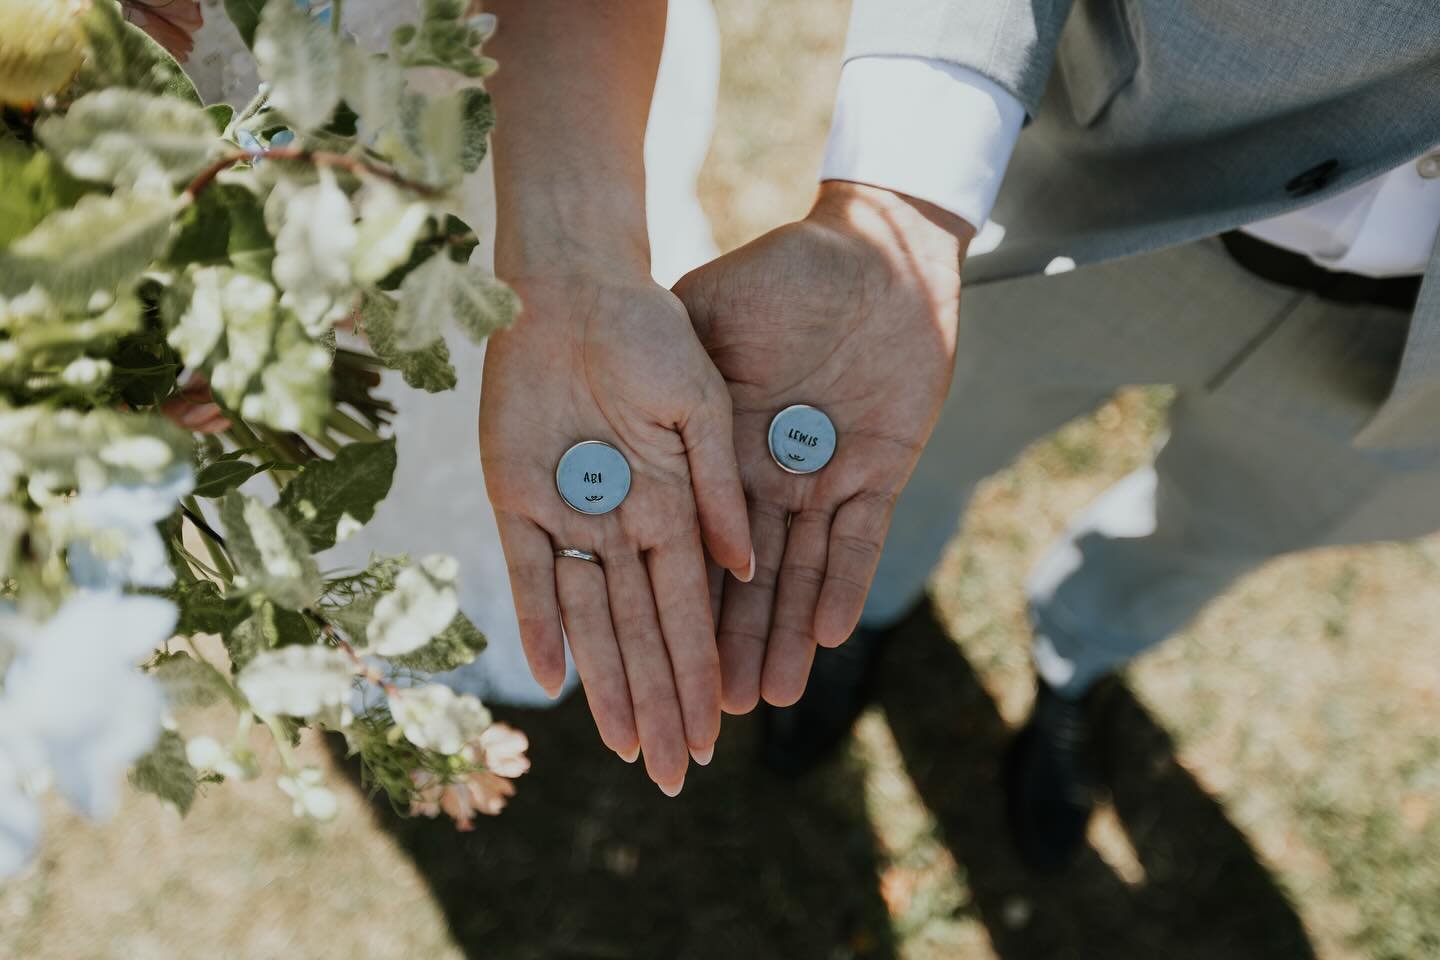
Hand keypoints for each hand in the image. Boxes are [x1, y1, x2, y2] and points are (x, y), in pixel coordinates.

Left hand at [480, 261, 752, 794]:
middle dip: (660, 701)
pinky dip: (538, 623)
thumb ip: (716, 488)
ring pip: (591, 618)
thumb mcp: (699, 406)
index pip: (692, 606)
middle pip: (643, 630)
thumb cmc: (650, 333)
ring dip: (609, 682)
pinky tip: (555, 680)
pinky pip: (526, 573)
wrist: (575, 286)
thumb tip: (748, 565)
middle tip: (673, 772)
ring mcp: (569, 513)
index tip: (720, 725)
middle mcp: (624, 521)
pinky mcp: (516, 496)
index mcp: (674, 505)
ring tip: (627, 747)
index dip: (703, 668)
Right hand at [674, 182, 971, 710]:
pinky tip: (826, 633)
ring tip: (767, 697)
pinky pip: (863, 536)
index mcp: (722, 451)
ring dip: (784, 634)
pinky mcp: (883, 468)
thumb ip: (680, 389)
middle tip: (701, 717)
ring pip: (804, 574)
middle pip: (746, 582)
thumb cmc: (778, 275)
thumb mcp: (707, 321)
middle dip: (725, 647)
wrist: (871, 250)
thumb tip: (624, 445)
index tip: (646, 663)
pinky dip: (846, 580)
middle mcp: (770, 479)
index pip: (691, 544)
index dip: (672, 605)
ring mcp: (826, 478)